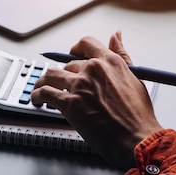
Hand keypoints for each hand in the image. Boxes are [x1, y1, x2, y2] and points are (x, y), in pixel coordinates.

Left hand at [31, 31, 161, 169]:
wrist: (137, 140)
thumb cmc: (138, 115)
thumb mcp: (135, 77)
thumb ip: (122, 55)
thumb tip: (116, 35)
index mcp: (110, 61)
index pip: (86, 43)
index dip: (76, 49)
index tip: (71, 55)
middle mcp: (93, 69)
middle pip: (68, 64)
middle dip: (64, 75)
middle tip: (62, 85)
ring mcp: (80, 85)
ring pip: (51, 75)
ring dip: (44, 81)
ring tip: (41, 88)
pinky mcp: (69, 103)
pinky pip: (44, 92)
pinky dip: (37, 95)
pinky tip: (37, 99)